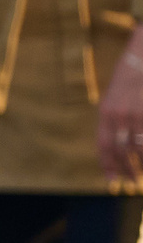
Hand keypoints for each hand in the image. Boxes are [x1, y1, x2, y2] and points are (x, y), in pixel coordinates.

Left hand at [100, 46, 142, 182]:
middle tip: (132, 182)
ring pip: (139, 149)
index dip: (108, 165)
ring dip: (141, 164)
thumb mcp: (113, 101)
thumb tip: (115, 150)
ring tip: (141, 174)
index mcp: (105, 113)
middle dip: (127, 169)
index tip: (111, 181)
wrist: (140, 61)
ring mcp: (136, 115)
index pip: (104, 146)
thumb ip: (111, 123)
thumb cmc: (127, 83)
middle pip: (122, 151)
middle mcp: (119, 115)